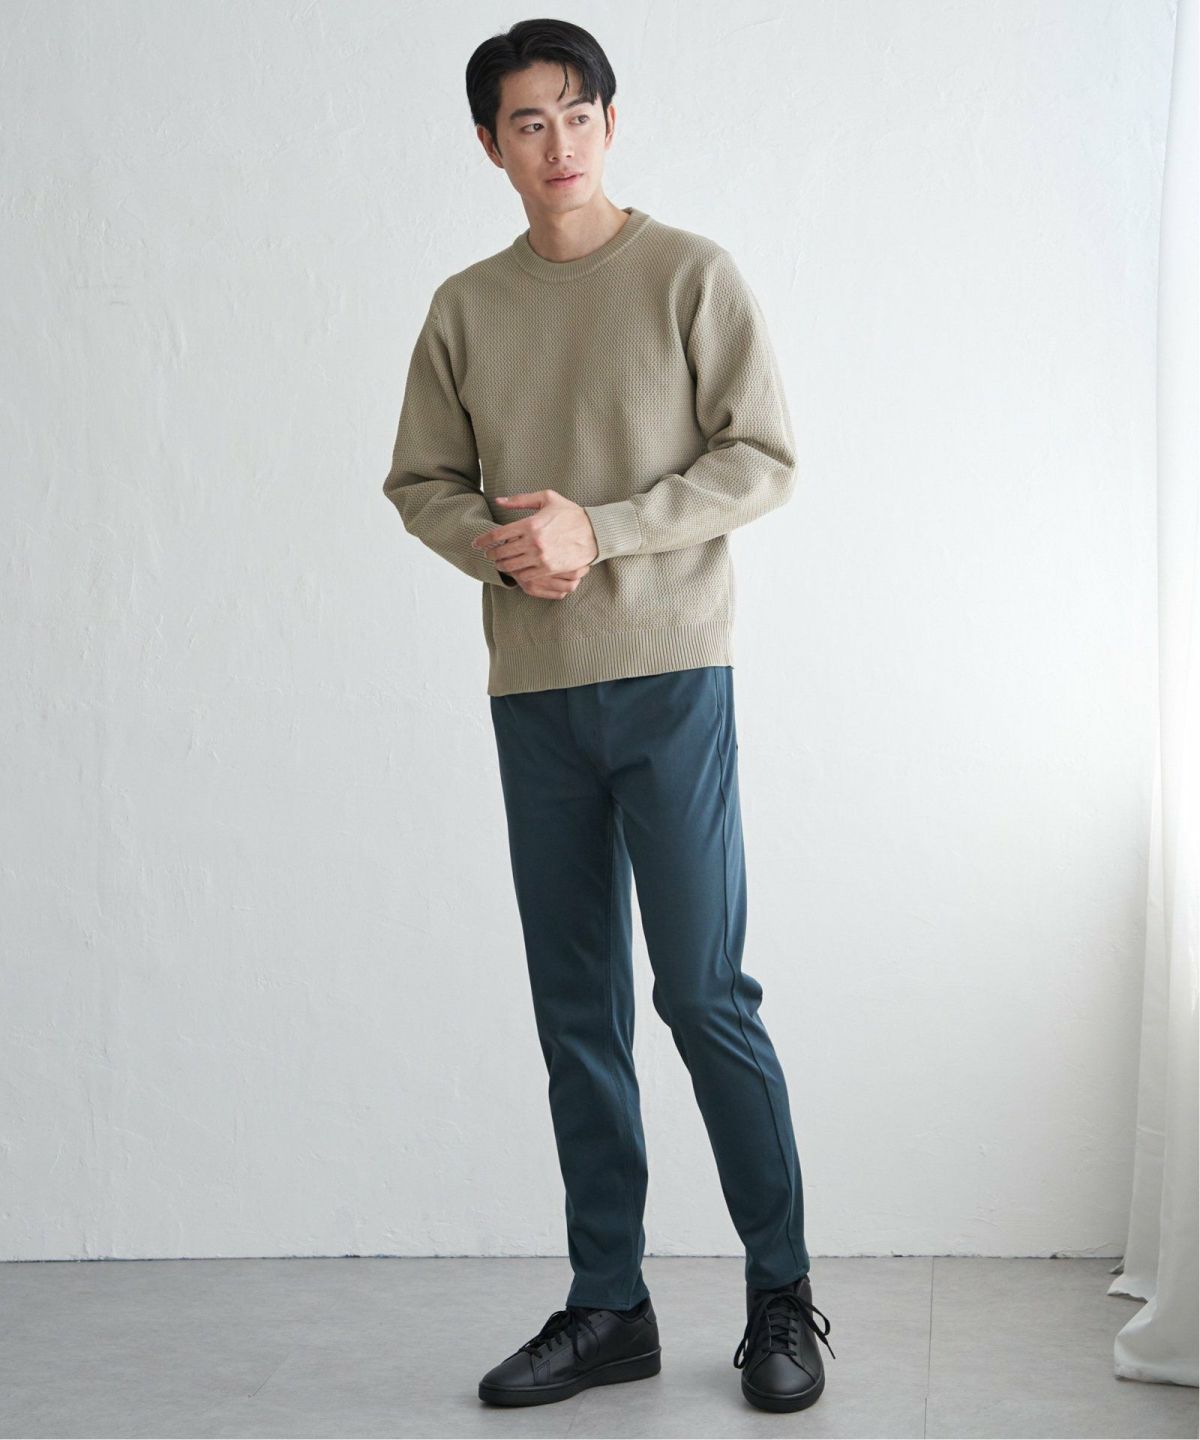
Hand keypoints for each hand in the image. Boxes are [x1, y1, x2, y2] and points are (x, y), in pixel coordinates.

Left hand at [471, 489, 599, 595]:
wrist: (595, 532)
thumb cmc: (570, 513)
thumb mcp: (546, 498)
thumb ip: (520, 500)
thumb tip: (498, 501)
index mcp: (530, 523)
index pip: (498, 535)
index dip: (484, 540)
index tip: (476, 543)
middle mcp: (534, 542)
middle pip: (502, 553)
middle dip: (491, 555)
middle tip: (488, 554)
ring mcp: (541, 558)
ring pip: (511, 566)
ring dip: (502, 566)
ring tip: (500, 564)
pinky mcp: (549, 569)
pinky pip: (526, 576)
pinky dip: (517, 575)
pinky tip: (516, 571)